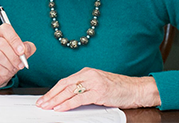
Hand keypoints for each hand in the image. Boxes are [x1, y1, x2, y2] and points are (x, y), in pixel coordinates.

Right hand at [0, 24, 35, 89]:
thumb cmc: (7, 62)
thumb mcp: (19, 55)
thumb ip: (26, 49)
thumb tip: (29, 47)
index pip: (5, 29)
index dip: (15, 40)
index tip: (22, 51)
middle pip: (2, 43)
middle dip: (14, 56)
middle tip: (21, 64)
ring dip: (9, 65)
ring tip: (11, 69)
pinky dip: (3, 71)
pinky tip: (4, 72)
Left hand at [36, 67, 160, 110]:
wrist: (136, 89)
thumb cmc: (119, 89)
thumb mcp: (98, 85)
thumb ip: (85, 88)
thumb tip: (68, 98)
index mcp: (87, 72)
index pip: (65, 81)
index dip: (53, 90)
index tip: (45, 98)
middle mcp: (89, 74)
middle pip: (64, 85)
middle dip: (51, 95)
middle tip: (41, 103)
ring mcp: (94, 82)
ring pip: (69, 91)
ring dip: (56, 100)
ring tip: (47, 106)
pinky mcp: (99, 91)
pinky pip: (79, 98)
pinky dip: (67, 104)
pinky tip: (60, 107)